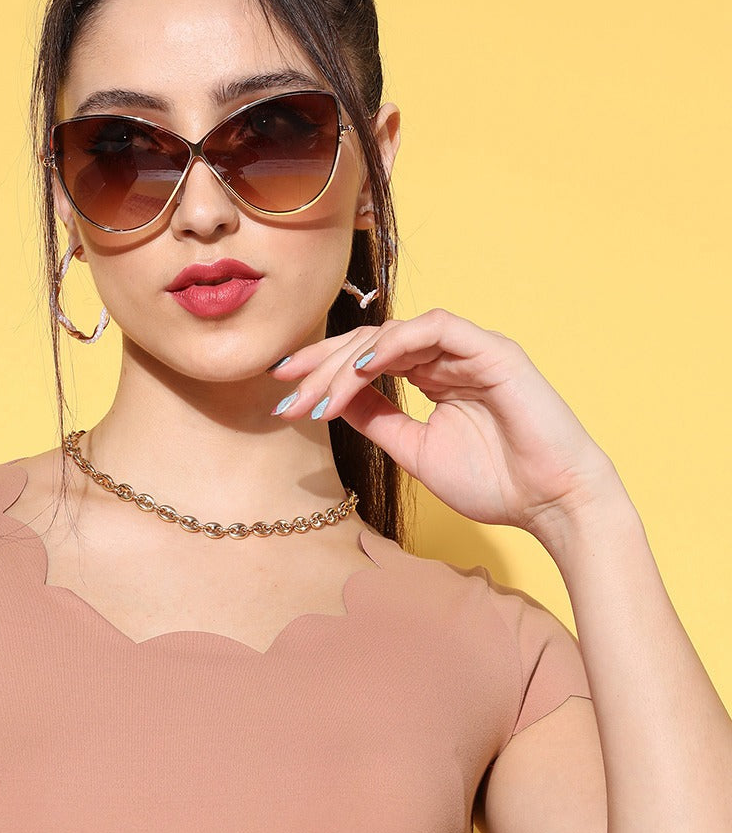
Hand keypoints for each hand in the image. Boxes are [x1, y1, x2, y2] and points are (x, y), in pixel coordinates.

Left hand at [268, 308, 619, 537]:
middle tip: (285, 388)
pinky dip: (394, 344)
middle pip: (371, 342)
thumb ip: (377, 421)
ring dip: (349, 361)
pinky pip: (435, 329)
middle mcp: (448, 357)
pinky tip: (362, 369)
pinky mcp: (492, 351)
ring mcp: (470, 350)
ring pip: (393, 335)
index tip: (282, 392)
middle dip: (322, 364)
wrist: (551, 503)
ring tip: (318, 395)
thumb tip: (331, 402)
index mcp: (433, 377)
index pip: (367, 360)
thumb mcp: (415, 451)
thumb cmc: (494, 483)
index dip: (322, 371)